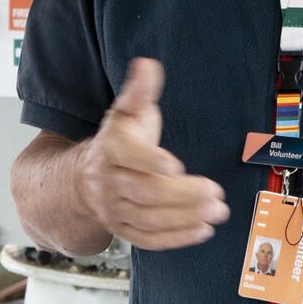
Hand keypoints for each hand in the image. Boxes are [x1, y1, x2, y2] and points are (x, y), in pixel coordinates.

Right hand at [76, 58, 230, 248]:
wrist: (85, 178)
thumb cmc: (119, 140)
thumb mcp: (127, 111)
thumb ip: (140, 91)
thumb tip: (147, 64)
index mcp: (110, 147)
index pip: (127, 154)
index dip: (150, 160)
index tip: (176, 165)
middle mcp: (108, 181)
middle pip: (145, 191)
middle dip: (183, 194)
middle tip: (216, 192)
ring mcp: (114, 209)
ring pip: (148, 218)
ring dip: (185, 217)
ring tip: (217, 211)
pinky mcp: (123, 229)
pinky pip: (147, 239)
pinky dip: (175, 239)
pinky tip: (202, 231)